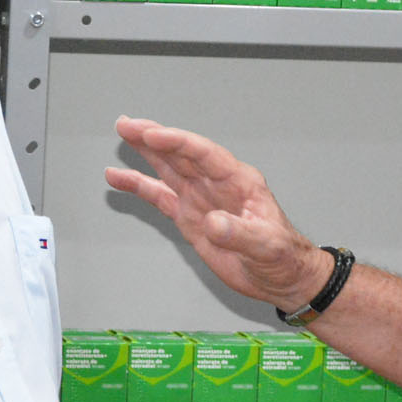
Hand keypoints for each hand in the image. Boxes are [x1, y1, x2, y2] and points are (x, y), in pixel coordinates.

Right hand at [105, 116, 332, 311]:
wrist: (281, 277)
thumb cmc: (282, 255)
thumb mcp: (267, 246)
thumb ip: (240, 234)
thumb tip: (214, 223)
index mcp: (239, 181)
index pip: (204, 154)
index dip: (177, 142)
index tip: (152, 135)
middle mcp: (217, 184)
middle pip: (181, 153)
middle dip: (153, 137)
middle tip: (126, 124)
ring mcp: (201, 198)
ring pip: (168, 167)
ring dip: (145, 151)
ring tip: (122, 132)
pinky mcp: (190, 217)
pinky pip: (160, 196)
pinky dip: (139, 186)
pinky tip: (119, 178)